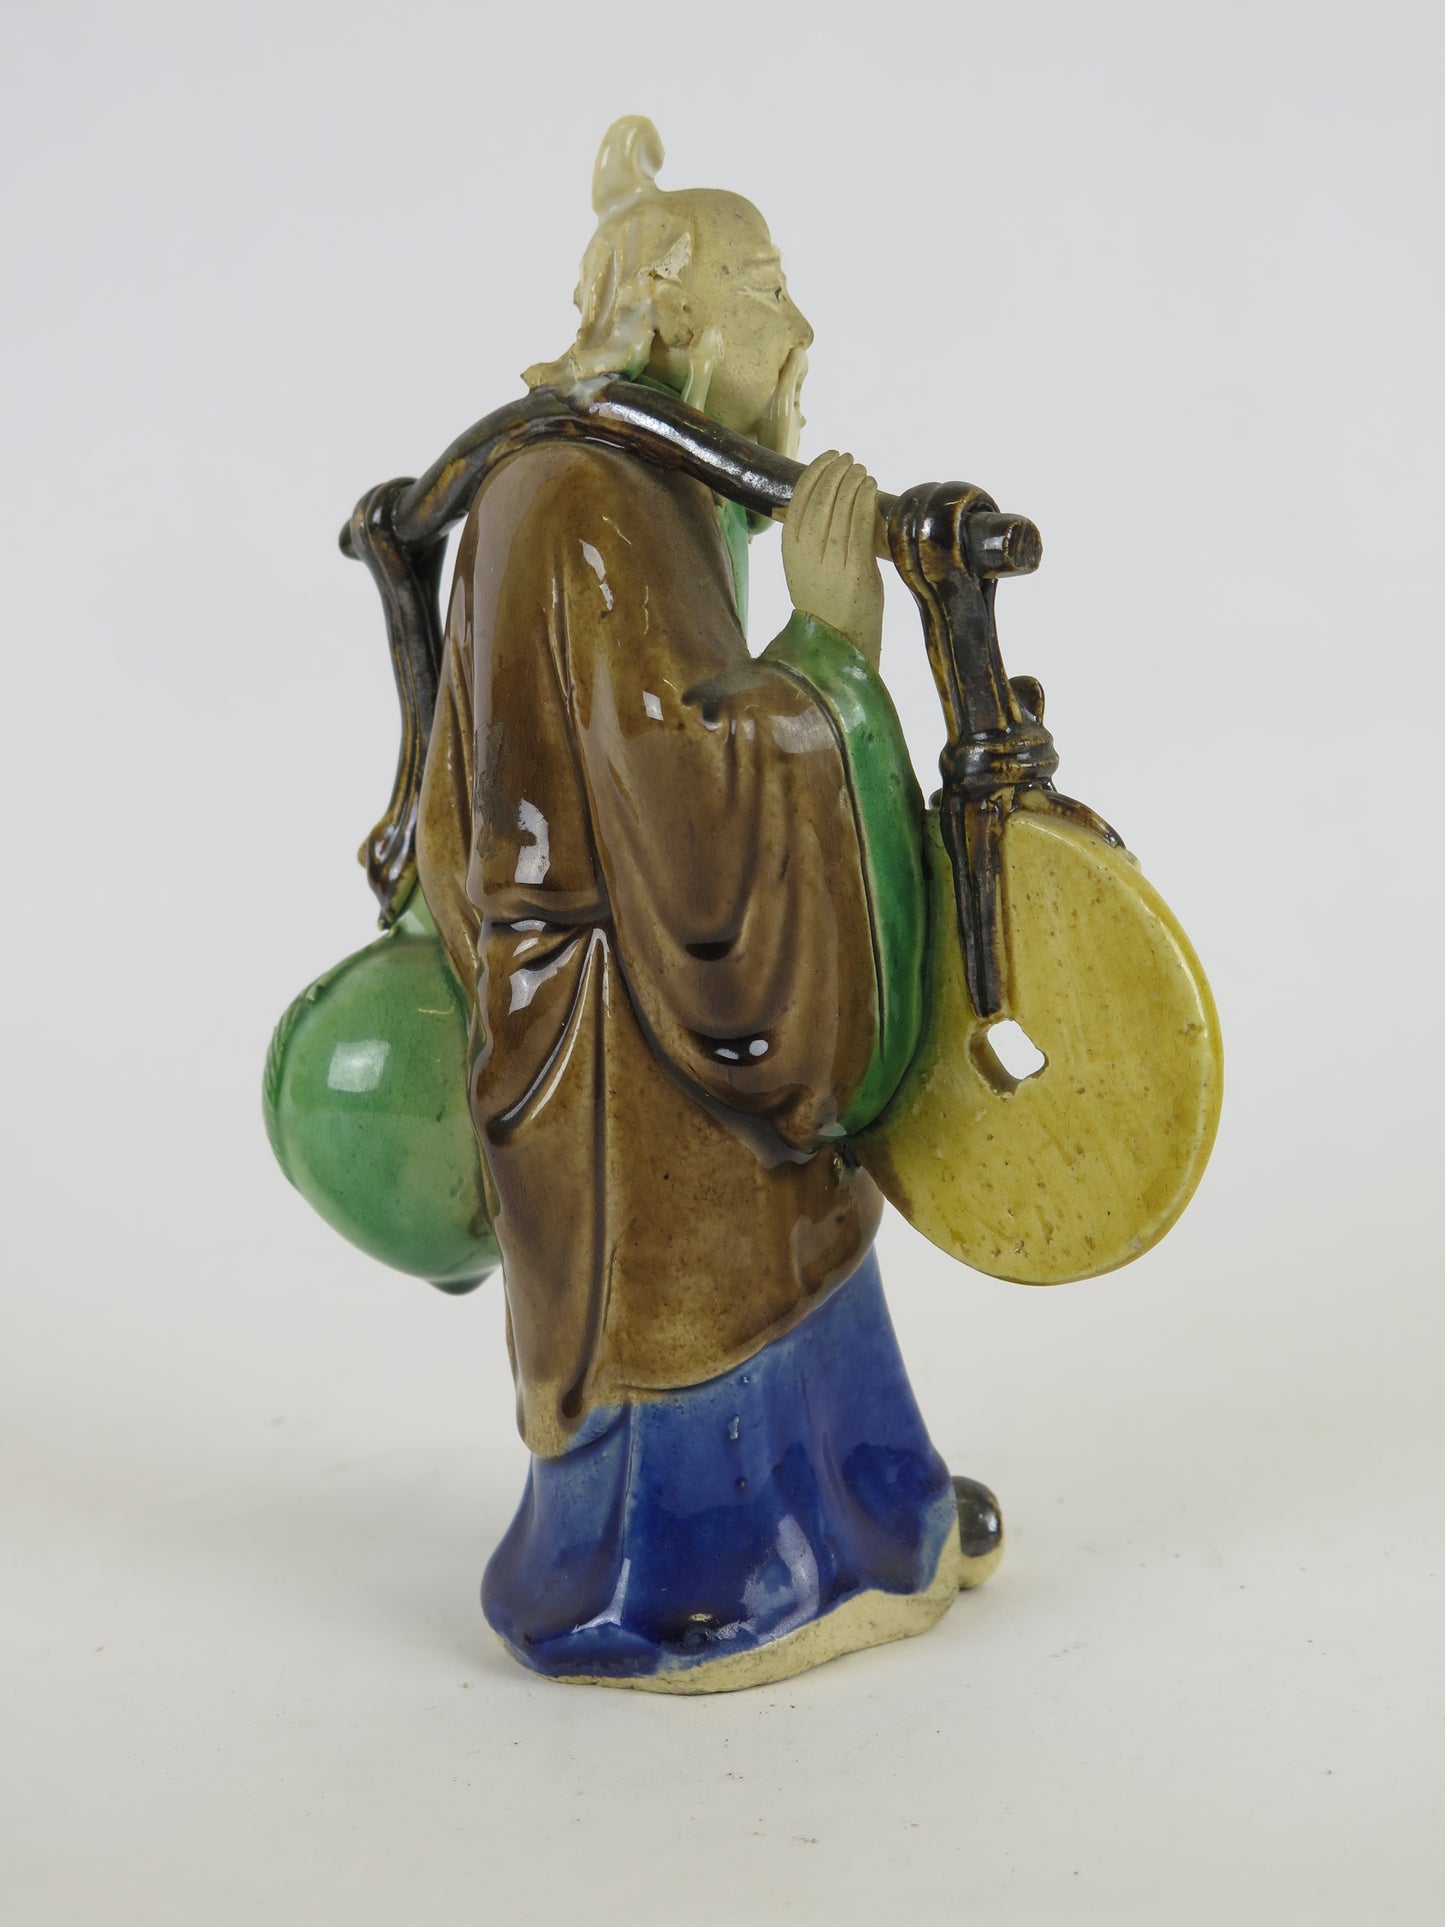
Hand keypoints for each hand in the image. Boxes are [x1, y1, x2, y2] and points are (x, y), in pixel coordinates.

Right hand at [782, 451, 884, 668]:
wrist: (838, 642)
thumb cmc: (826, 600)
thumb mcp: (806, 564)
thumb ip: (809, 534)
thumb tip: (810, 497)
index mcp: (790, 548)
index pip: (800, 497)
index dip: (816, 471)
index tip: (830, 456)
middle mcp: (806, 553)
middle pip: (821, 497)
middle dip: (836, 471)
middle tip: (850, 459)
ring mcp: (830, 562)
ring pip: (840, 507)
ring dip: (853, 482)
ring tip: (862, 470)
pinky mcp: (854, 570)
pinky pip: (859, 525)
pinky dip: (865, 500)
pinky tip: (870, 487)